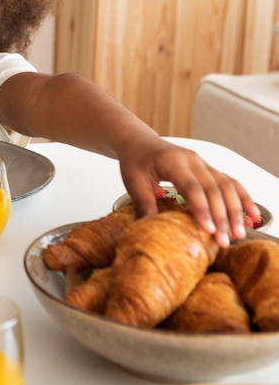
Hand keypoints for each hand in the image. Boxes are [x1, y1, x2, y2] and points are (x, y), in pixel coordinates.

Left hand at [118, 138, 257, 247]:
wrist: (140, 143)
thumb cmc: (135, 161)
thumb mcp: (132, 181)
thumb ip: (143, 202)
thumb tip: (151, 226)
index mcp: (172, 161)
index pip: (191, 186)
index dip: (201, 209)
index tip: (208, 230)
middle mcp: (192, 160)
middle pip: (213, 188)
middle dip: (221, 216)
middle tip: (223, 241)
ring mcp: (203, 164)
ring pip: (226, 186)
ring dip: (235, 210)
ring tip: (238, 234)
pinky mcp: (208, 169)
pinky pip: (230, 182)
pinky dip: (242, 198)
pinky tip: (251, 215)